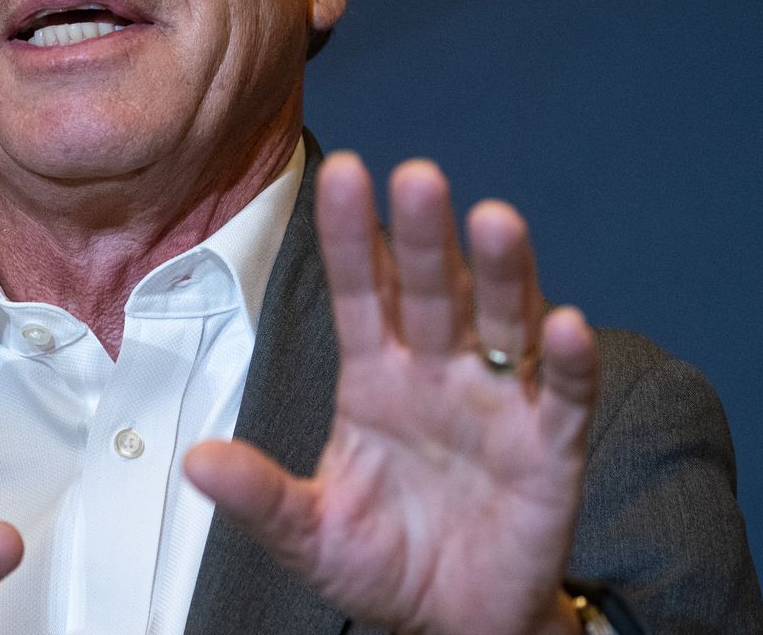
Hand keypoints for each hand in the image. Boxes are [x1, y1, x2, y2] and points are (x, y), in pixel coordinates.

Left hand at [185, 153, 598, 634]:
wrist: (454, 623)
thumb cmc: (383, 562)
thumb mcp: (309, 533)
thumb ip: (261, 497)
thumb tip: (195, 462)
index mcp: (375, 377)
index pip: (360, 292)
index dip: (350, 236)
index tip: (341, 172)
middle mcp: (437, 373)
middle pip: (433, 290)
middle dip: (423, 234)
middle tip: (416, 176)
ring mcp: (497, 403)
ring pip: (502, 322)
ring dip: (504, 273)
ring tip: (495, 221)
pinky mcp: (551, 448)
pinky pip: (562, 396)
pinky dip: (566, 362)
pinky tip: (564, 326)